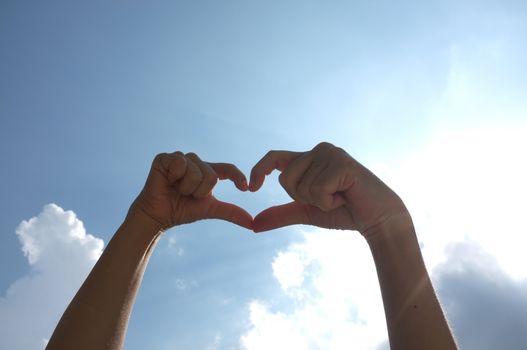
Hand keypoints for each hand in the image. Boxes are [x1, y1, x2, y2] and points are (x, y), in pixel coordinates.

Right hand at [129, 152, 252, 231]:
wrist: (158, 216)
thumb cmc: (182, 211)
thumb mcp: (210, 210)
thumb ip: (231, 212)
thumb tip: (252, 223)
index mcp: (208, 172)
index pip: (228, 169)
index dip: (237, 176)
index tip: (245, 188)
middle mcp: (196, 162)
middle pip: (211, 175)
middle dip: (199, 192)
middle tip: (186, 195)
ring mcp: (181, 158)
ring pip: (196, 171)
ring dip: (187, 187)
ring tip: (175, 189)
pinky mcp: (165, 158)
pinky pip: (180, 164)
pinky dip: (175, 177)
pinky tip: (167, 181)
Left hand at [250, 142, 408, 237]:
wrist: (377, 219)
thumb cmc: (344, 212)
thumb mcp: (307, 212)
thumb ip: (281, 214)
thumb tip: (253, 224)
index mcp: (309, 158)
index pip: (274, 157)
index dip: (259, 170)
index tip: (251, 188)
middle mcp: (319, 150)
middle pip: (285, 179)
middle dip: (302, 199)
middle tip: (328, 199)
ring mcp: (330, 154)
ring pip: (300, 186)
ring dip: (318, 202)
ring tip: (339, 197)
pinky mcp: (341, 163)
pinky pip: (316, 190)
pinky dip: (328, 202)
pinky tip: (346, 197)